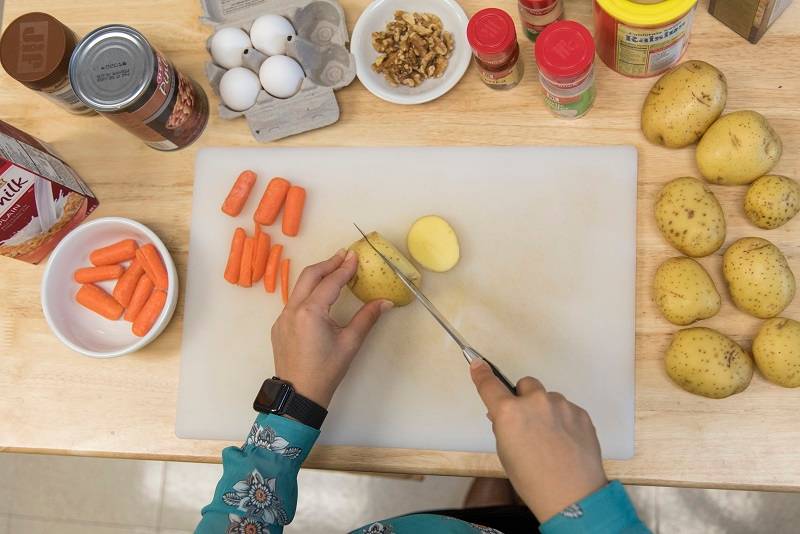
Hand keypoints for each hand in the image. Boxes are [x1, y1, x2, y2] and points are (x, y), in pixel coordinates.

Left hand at [271, 249, 392, 408]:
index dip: (344, 268)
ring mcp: (283, 317)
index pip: (330, 282)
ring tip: (333, 270)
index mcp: (311, 312)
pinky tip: (320, 295)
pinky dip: (308, 292)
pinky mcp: (279, 326)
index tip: (355, 256)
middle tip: (343, 255)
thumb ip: (367, 318)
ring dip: (317, 276)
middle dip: (328, 263)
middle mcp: (293, 309)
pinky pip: (294, 301)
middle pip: (310, 276)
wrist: (299, 394)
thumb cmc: (326, 370)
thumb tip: (385, 302)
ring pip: (299, 287)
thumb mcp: (350, 343)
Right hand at [470, 358, 606, 521]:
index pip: (490, 384)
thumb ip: (504, 426)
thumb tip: (505, 415)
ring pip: (549, 398)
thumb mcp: (505, 453)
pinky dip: (563, 421)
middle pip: (526, 384)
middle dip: (524, 398)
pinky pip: (567, 409)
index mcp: (509, 412)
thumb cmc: (533, 481)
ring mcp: (561, 405)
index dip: (482, 373)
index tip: (478, 364)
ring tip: (551, 440)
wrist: (572, 495)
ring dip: (546, 411)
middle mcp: (535, 402)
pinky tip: (565, 443)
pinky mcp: (580, 412)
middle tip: (527, 423)